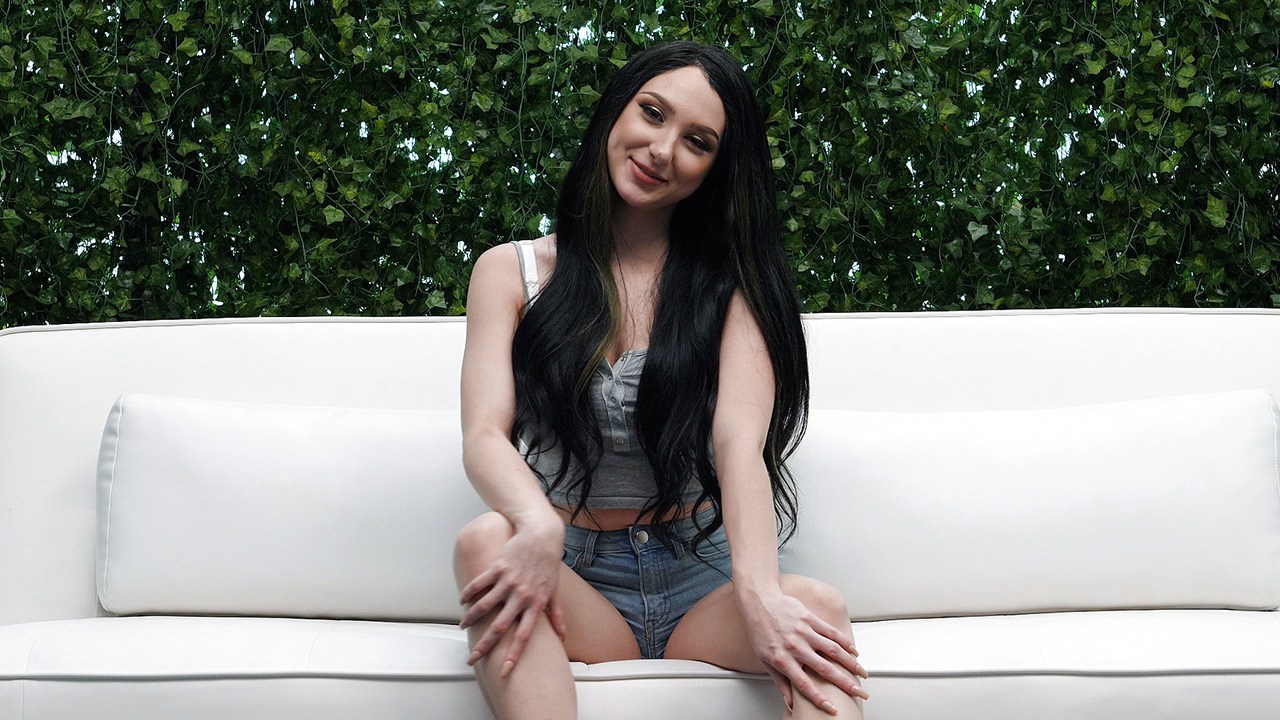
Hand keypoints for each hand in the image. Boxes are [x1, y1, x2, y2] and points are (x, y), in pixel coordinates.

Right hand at [458, 523, 566, 675]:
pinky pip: (479, 584)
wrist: (541, 534)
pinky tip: (462, 601)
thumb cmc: (548, 563)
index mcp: (535, 604)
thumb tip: (563, 635)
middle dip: (484, 646)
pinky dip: (469, 593)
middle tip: (472, 659)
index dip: (514, 655)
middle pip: (500, 627)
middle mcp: (521, 595)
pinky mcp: (498, 567)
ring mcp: (508, 581)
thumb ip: (556, 614)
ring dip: (471, 618)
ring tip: (463, 626)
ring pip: (485, 606)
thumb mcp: (554, 590)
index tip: (504, 671)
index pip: (524, 636)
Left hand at [737, 586, 869, 714]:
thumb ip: (780, 681)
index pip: (804, 685)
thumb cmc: (760, 631)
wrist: (758, 603)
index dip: (819, 699)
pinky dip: (845, 642)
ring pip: (833, 650)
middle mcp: (795, 647)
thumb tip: (790, 702)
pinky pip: (831, 632)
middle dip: (845, 684)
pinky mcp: (809, 619)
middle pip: (825, 670)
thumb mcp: (765, 660)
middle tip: (859, 693)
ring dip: (850, 663)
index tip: (832, 708)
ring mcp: (804, 632)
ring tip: (862, 673)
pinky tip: (854, 651)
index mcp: (782, 660)